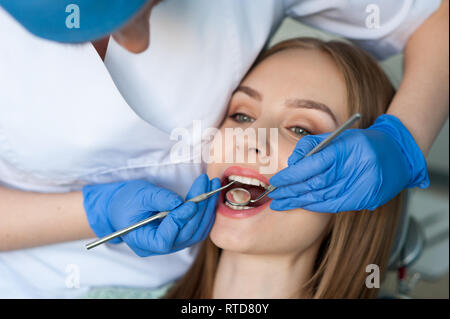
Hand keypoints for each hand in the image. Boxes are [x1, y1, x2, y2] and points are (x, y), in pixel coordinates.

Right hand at [83, 174, 219, 255]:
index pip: (165, 239)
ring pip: (196, 231)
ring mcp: (173, 242)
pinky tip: (210, 195)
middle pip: (186, 233)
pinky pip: (198, 227)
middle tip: (207, 184)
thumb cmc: (126, 201)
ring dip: (207, 208)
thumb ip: (158, 199)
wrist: (123, 205)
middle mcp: (160, 247)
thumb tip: (179, 202)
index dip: (180, 222)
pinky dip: (206, 212)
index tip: (192, 203)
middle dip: (200, 208)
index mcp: (144, 242)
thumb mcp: (139, 195)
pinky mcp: (181, 234)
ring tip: (212, 185)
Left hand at [268, 114, 428, 212]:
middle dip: (291, 191)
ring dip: (299, 201)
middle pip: (315, 184)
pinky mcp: (364, 199)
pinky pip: (334, 205)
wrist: (397, 155)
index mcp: (345, 150)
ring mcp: (360, 187)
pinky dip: (315, 205)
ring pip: (323, 197)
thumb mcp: (337, 136)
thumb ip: (311, 146)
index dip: (291, 175)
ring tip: (281, 203)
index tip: (276, 180)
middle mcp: (353, 169)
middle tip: (274, 195)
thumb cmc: (362, 143)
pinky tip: (301, 205)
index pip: (313, 165)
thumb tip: (292, 162)